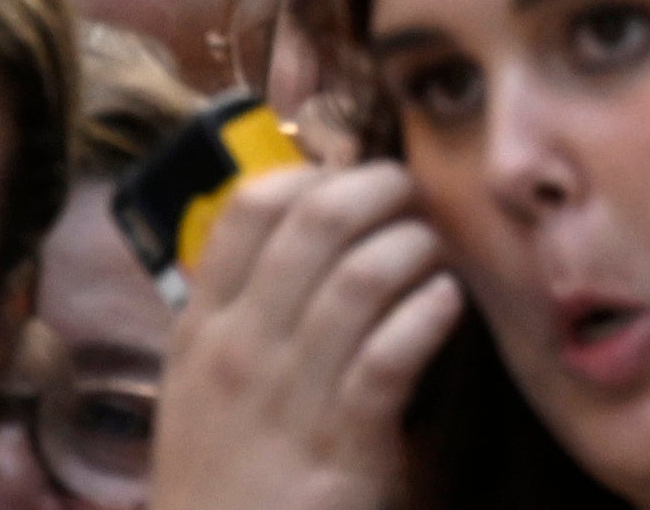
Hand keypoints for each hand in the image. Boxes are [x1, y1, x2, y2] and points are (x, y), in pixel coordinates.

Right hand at [157, 154, 468, 509]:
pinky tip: (446, 306)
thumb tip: (311, 228)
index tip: (349, 182)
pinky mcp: (341, 449)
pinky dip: (428, 316)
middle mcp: (240, 352)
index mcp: (203, 329)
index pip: (249, 207)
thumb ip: (244, 313)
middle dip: (379, 190)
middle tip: (412, 199)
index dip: (312, 173)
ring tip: (434, 256)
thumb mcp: (204, 388)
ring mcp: (288, 400)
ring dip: (414, 248)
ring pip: (360, 279)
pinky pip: (390, 356)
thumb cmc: (226, 476)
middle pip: (315, 223)